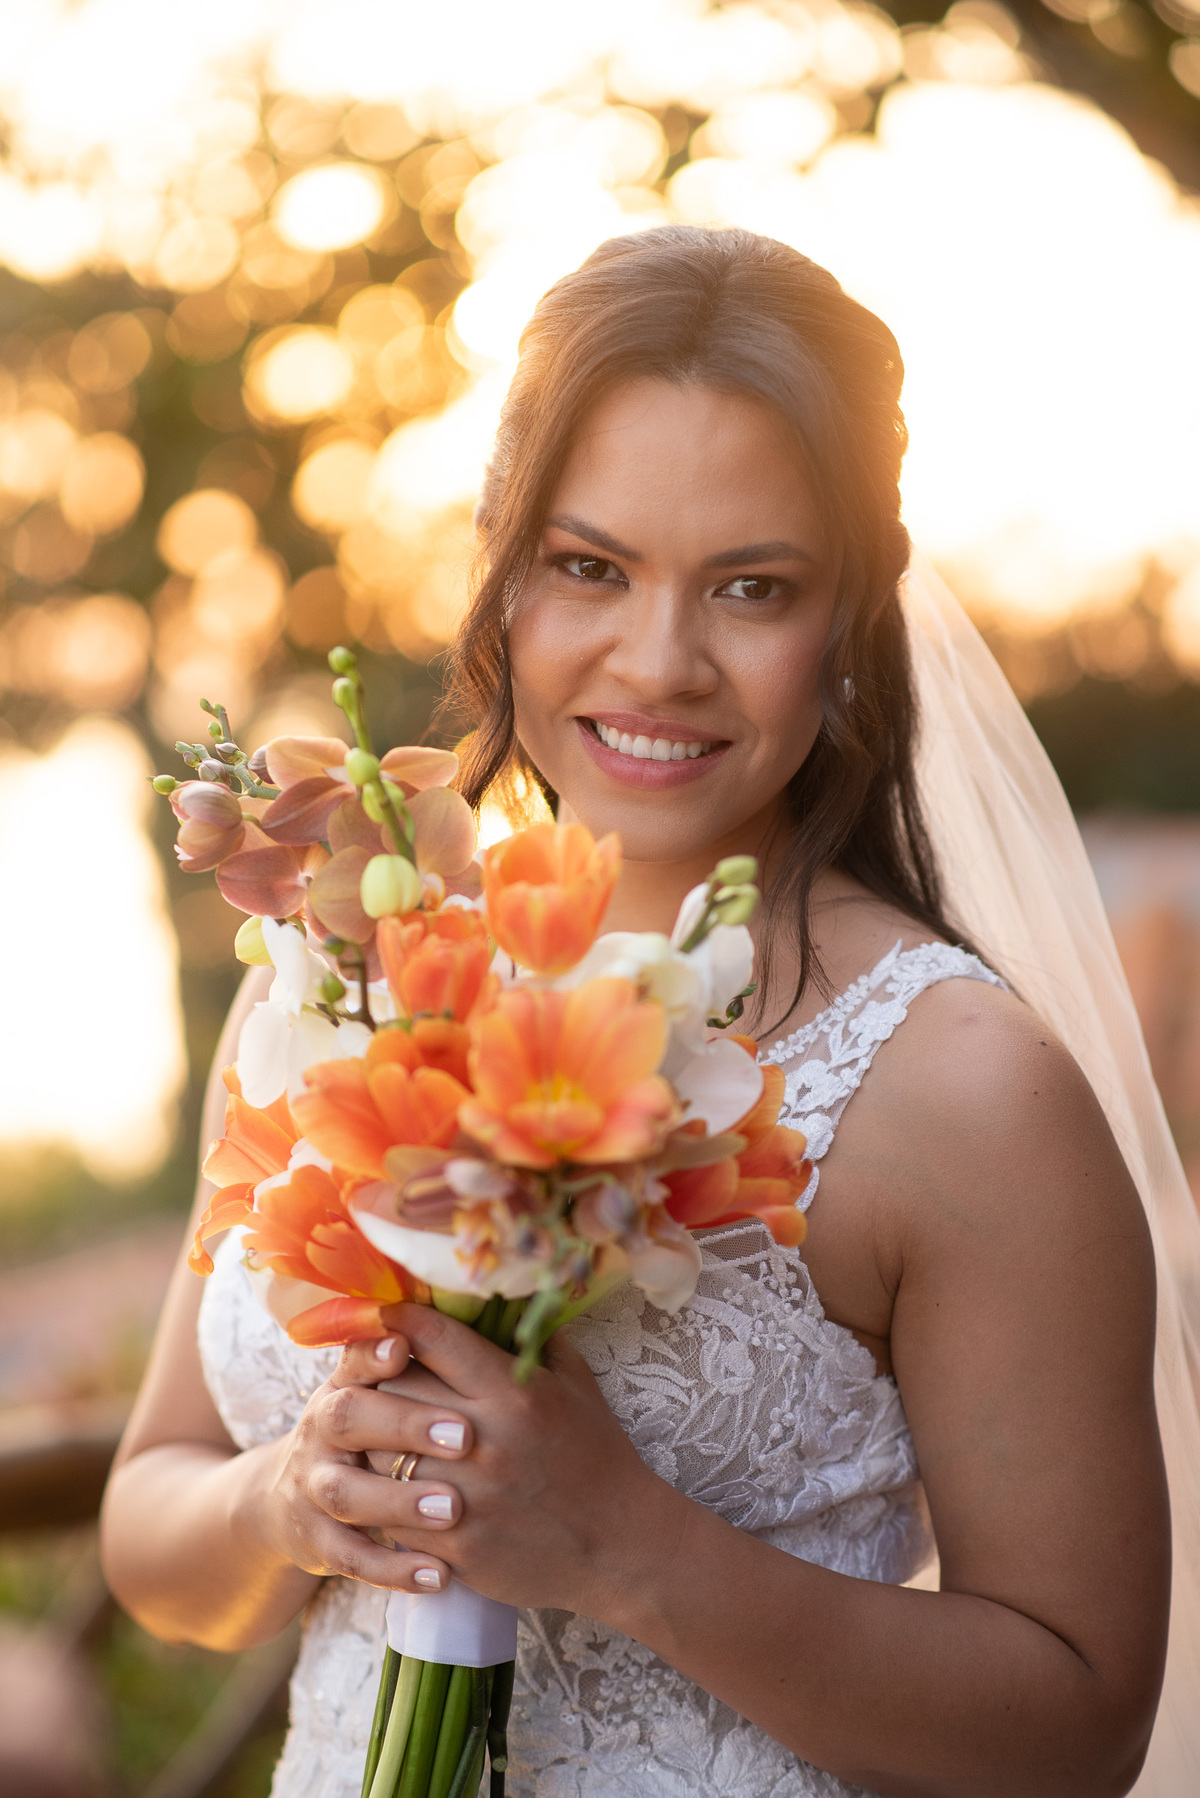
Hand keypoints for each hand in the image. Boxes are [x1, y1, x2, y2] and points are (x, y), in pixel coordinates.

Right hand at [247, 1331, 473, 1595]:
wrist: (290, 1501)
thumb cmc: (369, 1431)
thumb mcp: (379, 1391)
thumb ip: (420, 1359)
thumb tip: (490, 1313)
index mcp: (345, 1383)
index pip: (355, 1356)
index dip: (374, 1350)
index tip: (406, 1346)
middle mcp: (321, 1428)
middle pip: (349, 1416)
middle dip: (404, 1423)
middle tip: (464, 1436)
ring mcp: (314, 1485)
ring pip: (346, 1492)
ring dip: (399, 1501)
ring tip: (453, 1509)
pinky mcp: (317, 1540)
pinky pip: (350, 1557)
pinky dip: (392, 1568)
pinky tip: (438, 1574)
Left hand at [342, 1301, 684, 1616]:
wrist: (618, 1546)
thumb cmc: (598, 1456)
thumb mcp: (577, 1385)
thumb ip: (534, 1340)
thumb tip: (498, 1300)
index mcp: (515, 1391)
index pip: (434, 1337)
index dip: (398, 1317)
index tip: (384, 1313)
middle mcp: (484, 1438)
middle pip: (394, 1388)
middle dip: (377, 1376)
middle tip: (372, 1374)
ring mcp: (466, 1495)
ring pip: (379, 1450)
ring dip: (371, 1438)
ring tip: (372, 1431)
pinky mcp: (454, 1544)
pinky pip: (390, 1512)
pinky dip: (381, 1495)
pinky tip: (385, 1485)